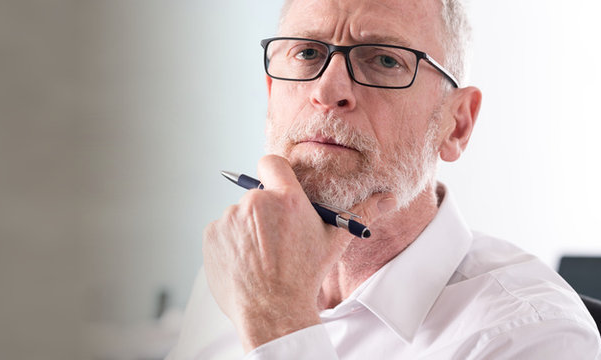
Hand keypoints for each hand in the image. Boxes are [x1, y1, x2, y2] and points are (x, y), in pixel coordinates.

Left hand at [202, 155, 392, 350]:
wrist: (273, 311)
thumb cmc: (307, 276)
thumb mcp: (335, 242)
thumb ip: (360, 213)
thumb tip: (389, 196)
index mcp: (287, 198)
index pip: (271, 162)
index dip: (275, 173)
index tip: (278, 188)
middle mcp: (255, 202)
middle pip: (257, 195)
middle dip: (265, 212)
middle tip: (276, 239)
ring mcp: (230, 218)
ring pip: (238, 215)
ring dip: (246, 229)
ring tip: (260, 256)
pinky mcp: (212, 235)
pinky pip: (222, 232)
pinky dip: (230, 243)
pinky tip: (244, 262)